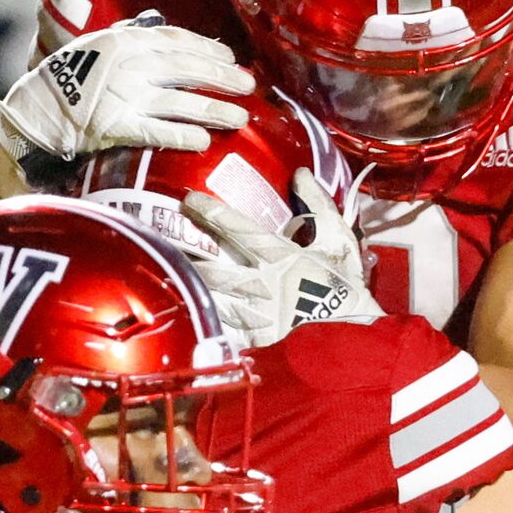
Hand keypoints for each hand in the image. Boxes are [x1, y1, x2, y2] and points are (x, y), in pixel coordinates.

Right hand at [0, 18, 253, 160]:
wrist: (32, 112)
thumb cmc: (65, 80)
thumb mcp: (95, 46)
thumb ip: (128, 35)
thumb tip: (158, 24)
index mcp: (124, 41)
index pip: (176, 39)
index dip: (207, 48)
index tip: (230, 57)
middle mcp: (127, 64)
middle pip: (187, 68)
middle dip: (221, 76)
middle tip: (249, 86)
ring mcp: (123, 95)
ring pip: (180, 101)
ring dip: (213, 110)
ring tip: (239, 117)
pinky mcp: (115, 127)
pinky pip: (157, 132)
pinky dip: (182, 136)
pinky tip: (204, 142)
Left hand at [179, 169, 377, 346]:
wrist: (355, 336)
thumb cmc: (346, 287)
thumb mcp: (339, 239)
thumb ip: (319, 204)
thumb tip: (301, 174)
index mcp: (281, 256)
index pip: (238, 229)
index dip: (211, 212)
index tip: (188, 200)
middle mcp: (263, 284)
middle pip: (214, 267)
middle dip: (184, 253)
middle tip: (157, 239)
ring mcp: (258, 314)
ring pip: (213, 298)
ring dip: (187, 286)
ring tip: (161, 273)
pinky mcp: (258, 339)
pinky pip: (223, 330)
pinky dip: (202, 322)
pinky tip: (182, 313)